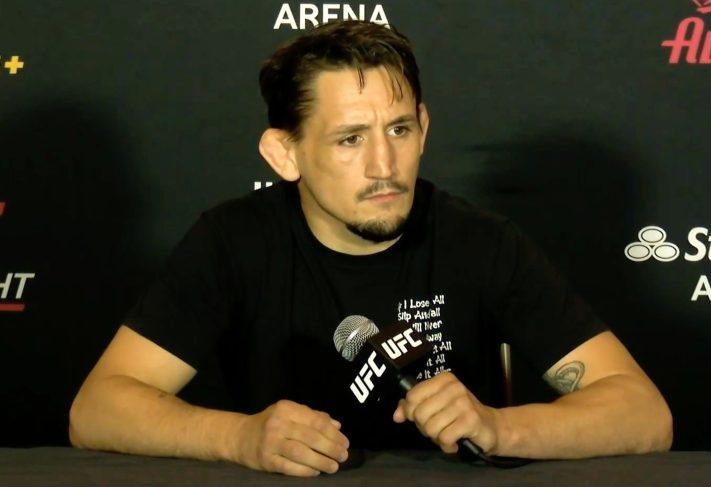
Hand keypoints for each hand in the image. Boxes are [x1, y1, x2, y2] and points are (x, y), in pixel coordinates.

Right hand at [234, 400, 349, 476]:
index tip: (345, 443)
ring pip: (301, 452)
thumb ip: (313, 417)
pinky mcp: (265, 460)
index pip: (316, 421)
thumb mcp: (290, 413)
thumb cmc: (270, 424)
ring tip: (333, 466)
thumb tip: (337, 426)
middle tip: (343, 456)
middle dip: (331, 448)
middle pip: (310, 437)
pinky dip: (305, 470)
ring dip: (321, 461)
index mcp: (287, 408)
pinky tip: (316, 472)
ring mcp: (270, 442)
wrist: (240, 436)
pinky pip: (289, 467)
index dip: (333, 434)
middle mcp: (278, 423)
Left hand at [393, 372, 499, 453]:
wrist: (491, 427)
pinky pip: (444, 438)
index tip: (423, 418)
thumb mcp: (435, 406)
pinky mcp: (470, 420)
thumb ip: (413, 408)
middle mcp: (454, 387)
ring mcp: (463, 403)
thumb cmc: (459, 415)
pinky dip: (447, 445)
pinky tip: (455, 442)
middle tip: (438, 428)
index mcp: (443, 379)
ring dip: (437, 438)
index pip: (412, 396)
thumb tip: (396, 416)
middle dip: (425, 428)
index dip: (412, 412)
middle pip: (420, 414)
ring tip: (448, 434)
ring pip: (431, 428)